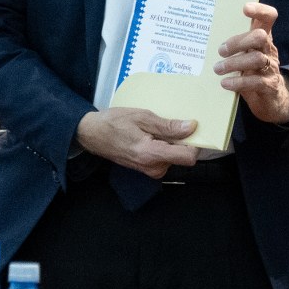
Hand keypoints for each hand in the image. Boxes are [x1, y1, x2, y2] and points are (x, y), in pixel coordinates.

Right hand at [76, 107, 197, 177]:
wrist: (93, 134)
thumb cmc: (114, 122)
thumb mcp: (142, 117)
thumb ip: (167, 125)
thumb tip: (191, 127)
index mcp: (152, 154)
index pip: (187, 157)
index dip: (195, 143)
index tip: (194, 128)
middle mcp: (154, 168)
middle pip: (182, 156)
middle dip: (181, 140)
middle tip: (169, 122)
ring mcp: (150, 171)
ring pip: (174, 156)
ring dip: (171, 142)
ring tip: (155, 127)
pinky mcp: (148, 169)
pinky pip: (165, 157)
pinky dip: (164, 146)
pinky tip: (151, 134)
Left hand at [215, 3, 288, 124]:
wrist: (271, 98)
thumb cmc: (251, 71)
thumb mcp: (245, 54)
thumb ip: (234, 44)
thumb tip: (204, 37)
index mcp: (263, 38)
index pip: (268, 17)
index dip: (260, 10)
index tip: (244, 8)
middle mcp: (269, 49)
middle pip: (260, 37)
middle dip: (239, 42)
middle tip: (221, 50)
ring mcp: (271, 67)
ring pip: (257, 59)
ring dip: (234, 63)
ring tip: (217, 69)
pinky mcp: (269, 85)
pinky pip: (255, 81)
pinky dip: (238, 82)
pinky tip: (225, 83)